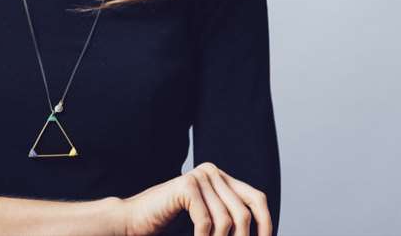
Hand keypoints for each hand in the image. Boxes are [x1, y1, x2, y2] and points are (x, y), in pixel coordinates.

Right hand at [119, 162, 271, 235]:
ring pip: (226, 220)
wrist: (133, 220)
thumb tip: (262, 234)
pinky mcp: (186, 185)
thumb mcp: (208, 220)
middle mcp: (212, 171)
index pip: (257, 199)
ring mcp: (198, 176)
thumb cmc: (170, 224)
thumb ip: (230, 220)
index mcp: (222, 178)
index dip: (266, 224)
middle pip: (243, 212)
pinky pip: (206, 221)